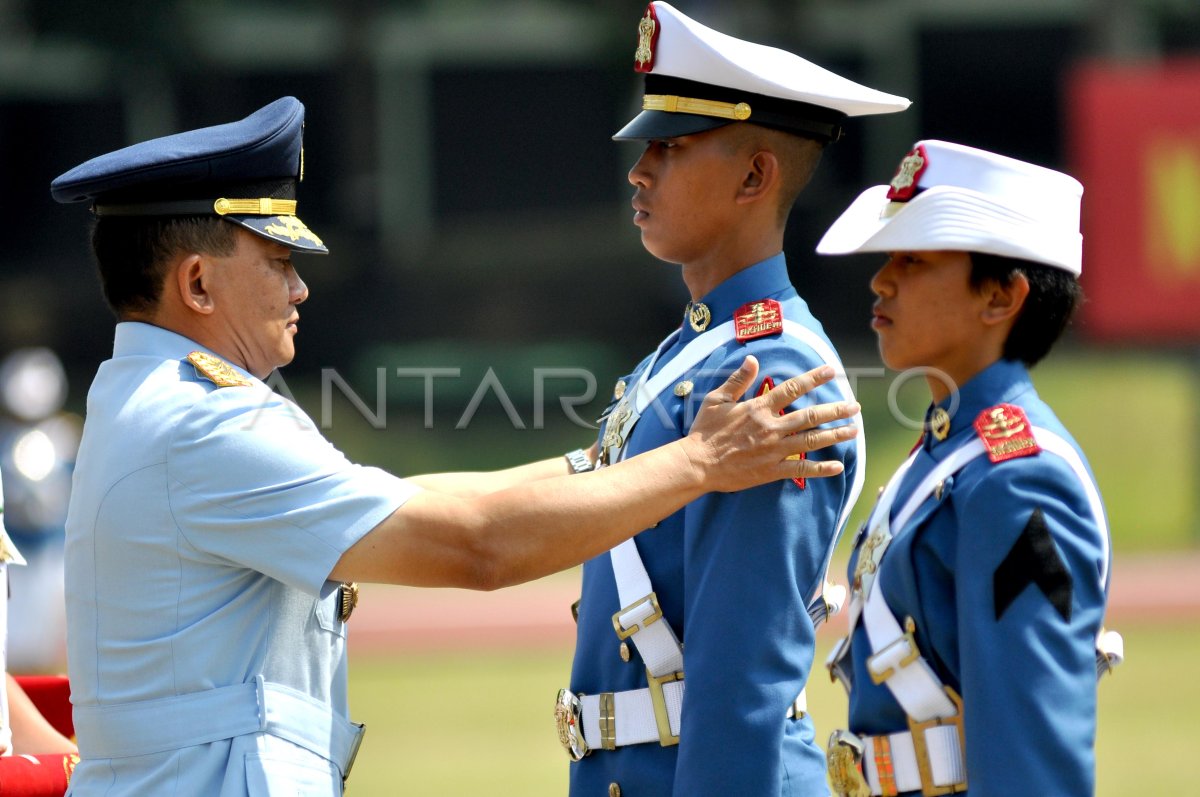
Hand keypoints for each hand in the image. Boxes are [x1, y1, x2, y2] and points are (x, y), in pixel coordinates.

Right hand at [682, 356, 858, 492]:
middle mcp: (771, 427)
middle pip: (810, 415)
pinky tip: (838, 466)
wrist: (697, 464)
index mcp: (758, 408)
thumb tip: (753, 359)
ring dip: (835, 434)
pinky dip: (821, 468)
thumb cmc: (704, 431)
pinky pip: (801, 469)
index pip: (792, 388)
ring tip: (853, 430)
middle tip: (855, 406)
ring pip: (811, 440)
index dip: (813, 378)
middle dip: (835, 410)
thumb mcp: (716, 399)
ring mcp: (773, 450)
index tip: (830, 371)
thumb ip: (738, 380)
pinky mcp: (771, 471)